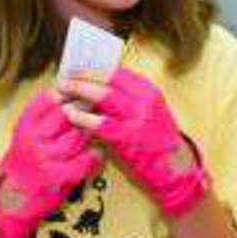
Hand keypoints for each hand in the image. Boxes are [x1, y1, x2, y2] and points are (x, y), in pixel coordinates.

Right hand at [0, 91, 102, 237]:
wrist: (12, 201)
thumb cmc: (24, 164)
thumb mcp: (26, 135)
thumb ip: (43, 115)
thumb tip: (68, 92)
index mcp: (25, 125)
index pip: (50, 98)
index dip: (69, 93)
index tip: (80, 94)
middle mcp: (33, 139)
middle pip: (68, 114)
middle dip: (85, 111)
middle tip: (96, 110)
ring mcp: (45, 158)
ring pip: (79, 136)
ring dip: (90, 134)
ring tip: (95, 134)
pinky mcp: (58, 177)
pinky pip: (86, 159)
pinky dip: (94, 156)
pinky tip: (95, 155)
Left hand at [61, 68, 208, 216]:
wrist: (174, 168)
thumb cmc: (157, 141)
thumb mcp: (149, 112)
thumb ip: (129, 99)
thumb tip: (99, 88)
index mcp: (148, 91)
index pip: (118, 72)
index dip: (94, 69)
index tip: (77, 69)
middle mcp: (144, 100)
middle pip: (109, 79)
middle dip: (84, 76)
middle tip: (64, 76)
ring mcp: (137, 117)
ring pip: (104, 96)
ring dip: (80, 90)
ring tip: (61, 90)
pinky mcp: (128, 137)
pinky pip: (100, 123)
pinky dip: (83, 117)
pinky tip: (70, 114)